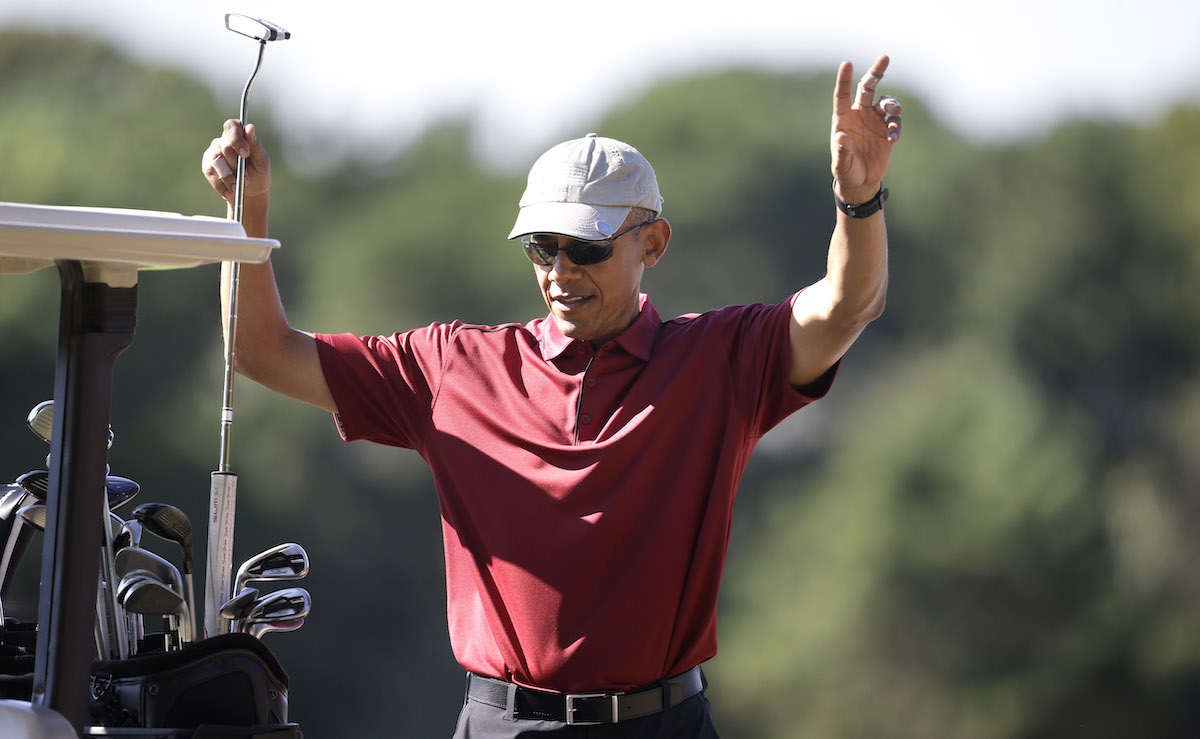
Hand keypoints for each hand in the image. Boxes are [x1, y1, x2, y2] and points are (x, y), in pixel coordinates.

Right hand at [201, 119, 270, 204]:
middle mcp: (223, 141)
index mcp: (238, 135)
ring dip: (230, 177)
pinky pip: (211, 173)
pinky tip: (230, 191)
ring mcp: (213, 153)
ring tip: (239, 186)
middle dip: (237, 165)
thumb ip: (255, 145)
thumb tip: (250, 127)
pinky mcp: (207, 167)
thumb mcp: (262, 161)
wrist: (250, 194)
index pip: (231, 126)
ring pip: (217, 162)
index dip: (236, 138)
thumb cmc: (258, 174)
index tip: (246, 154)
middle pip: (225, 147)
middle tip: (246, 178)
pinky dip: (222, 185)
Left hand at [830, 55, 901, 203]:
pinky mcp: (888, 129)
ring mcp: (875, 120)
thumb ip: (842, 151)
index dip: (844, 79)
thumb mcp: (842, 165)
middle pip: (868, 87)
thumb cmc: (846, 171)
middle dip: (877, 72)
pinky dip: (896, 126)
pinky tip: (893, 138)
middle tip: (885, 58)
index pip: (842, 95)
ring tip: (895, 111)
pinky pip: (895, 122)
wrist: (862, 181)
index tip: (847, 63)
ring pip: (885, 102)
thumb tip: (841, 137)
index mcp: (843, 118)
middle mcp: (860, 114)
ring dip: (891, 104)